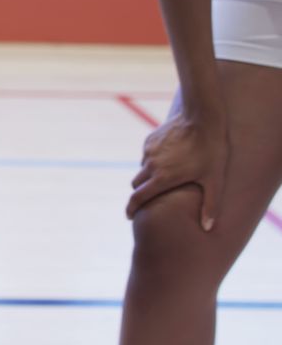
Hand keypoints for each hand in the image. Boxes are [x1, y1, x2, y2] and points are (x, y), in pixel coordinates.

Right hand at [127, 112, 227, 230]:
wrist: (201, 117)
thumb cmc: (211, 150)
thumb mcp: (215, 180)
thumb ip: (210, 205)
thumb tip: (208, 228)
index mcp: (162, 178)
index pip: (138, 197)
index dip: (132, 209)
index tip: (129, 216)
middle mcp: (151, 165)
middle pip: (136, 184)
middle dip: (140, 193)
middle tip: (149, 199)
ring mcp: (149, 151)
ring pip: (142, 169)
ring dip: (149, 176)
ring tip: (166, 177)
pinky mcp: (150, 140)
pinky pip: (148, 155)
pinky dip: (154, 161)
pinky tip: (170, 158)